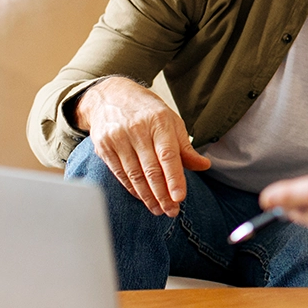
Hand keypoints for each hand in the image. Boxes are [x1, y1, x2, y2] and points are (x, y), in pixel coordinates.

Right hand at [75, 76, 210, 216]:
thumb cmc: (147, 112)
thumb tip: (204, 166)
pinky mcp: (104, 147)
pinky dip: (133, 189)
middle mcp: (137, 130)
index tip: (179, 198)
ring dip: (148, 197)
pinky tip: (143, 198)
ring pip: (135, 176)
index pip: (168, 156)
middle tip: (171, 211)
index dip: (174, 179)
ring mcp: (118, 138)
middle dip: (162, 195)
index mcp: (159, 122)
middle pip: (151, 170)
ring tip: (159, 210)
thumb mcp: (171, 122)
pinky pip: (120, 174)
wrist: (111, 96)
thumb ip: (185, 147)